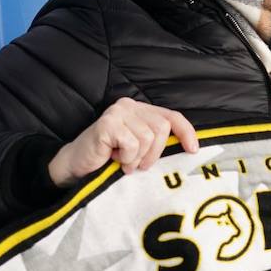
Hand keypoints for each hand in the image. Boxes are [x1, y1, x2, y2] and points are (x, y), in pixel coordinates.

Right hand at [48, 98, 198, 187]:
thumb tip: (189, 149)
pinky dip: (126, 158)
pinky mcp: (108, 123)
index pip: (172, 116)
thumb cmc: (109, 158)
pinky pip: (132, 144)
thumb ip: (157, 141)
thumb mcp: (139, 148)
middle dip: (154, 153)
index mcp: (140, 109)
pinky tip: (114, 158)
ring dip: (137, 158)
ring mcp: (118, 112)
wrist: (76, 164)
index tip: (193, 150)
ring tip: (123, 161)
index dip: (186, 132)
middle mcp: (130, 105)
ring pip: (148, 138)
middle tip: (138, 164)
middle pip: (162, 128)